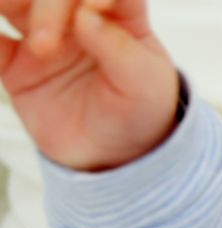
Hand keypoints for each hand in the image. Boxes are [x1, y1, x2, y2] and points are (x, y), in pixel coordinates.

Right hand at [0, 0, 177, 170]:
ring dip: (8, 4)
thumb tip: (86, 14)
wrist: (113, 155)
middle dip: (46, 6)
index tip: (93, 9)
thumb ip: (119, 49)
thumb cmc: (141, 112)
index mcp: (121, 15)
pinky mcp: (14, 61)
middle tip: (45, 48)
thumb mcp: (145, 85)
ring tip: (12, 23)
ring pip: (14, 2)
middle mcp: (79, 17)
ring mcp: (43, 34)